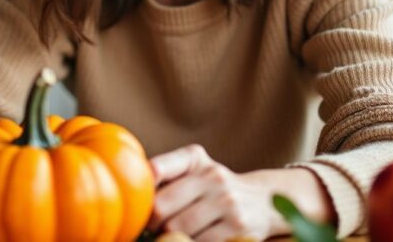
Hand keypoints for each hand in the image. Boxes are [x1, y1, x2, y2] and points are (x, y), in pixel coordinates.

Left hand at [148, 144, 283, 241]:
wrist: (262, 200)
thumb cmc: (213, 188)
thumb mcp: (193, 170)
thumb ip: (164, 175)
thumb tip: (130, 195)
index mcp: (194, 158)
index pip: (156, 169)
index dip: (140, 190)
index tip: (138, 204)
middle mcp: (212, 176)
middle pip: (161, 208)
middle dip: (152, 223)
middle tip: (154, 228)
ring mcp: (227, 202)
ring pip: (178, 230)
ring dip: (171, 237)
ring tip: (175, 233)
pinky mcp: (237, 228)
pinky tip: (193, 239)